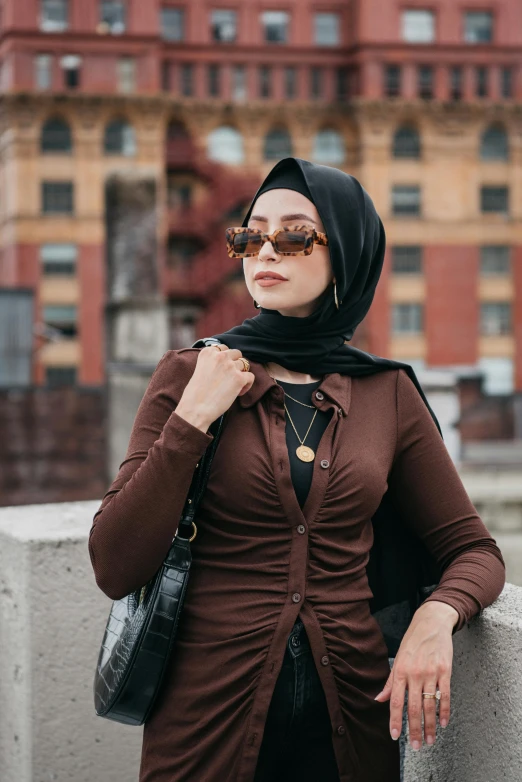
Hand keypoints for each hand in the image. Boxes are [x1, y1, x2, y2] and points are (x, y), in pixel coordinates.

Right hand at [175, 344, 254, 430]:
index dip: (225, 359)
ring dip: (241, 374)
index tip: (222, 370)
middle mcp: (220, 356)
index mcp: (208, 352)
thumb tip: (226, 363)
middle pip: (236, 353)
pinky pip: (250, 376)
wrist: (195, 409)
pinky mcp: (239, 378)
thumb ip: (211, 363)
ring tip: (233, 386)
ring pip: (245, 364)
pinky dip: (247, 385)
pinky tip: (238, 392)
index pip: (223, 348)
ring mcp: (230, 366)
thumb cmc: (195, 394)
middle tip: (230, 377)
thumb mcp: (199, 370)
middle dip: (235, 363)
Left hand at [373, 600, 457, 749]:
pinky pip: (445, 695)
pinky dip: (444, 711)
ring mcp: (431, 672)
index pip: (395, 701)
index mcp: (400, 670)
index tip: (395, 735)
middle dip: (414, 729)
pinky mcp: (445, 671)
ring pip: (430, 705)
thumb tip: (379, 699)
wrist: (431, 622)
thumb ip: (390, 681)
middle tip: (416, 746)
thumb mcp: (398, 658)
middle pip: (414, 707)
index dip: (395, 720)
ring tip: (429, 740)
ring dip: (430, 726)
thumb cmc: (413, 641)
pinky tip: (443, 723)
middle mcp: (415, 673)